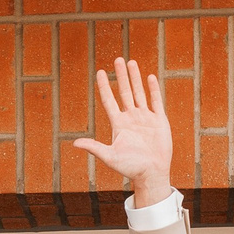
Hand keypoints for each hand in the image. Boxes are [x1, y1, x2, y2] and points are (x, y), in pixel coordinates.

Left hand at [72, 57, 173, 206]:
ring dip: (135, 78)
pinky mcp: (159, 121)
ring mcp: (145, 118)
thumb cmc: (130, 167)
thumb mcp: (110, 156)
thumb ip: (94, 147)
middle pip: (124, 92)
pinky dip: (153, 89)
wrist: (151, 173)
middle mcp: (131, 118)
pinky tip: (149, 77)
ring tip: (131, 63)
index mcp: (118, 124)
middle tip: (117, 60)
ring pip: (139, 93)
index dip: (104, 87)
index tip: (100, 73)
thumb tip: (74, 144)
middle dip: (121, 76)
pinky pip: (156, 101)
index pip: (109, 101)